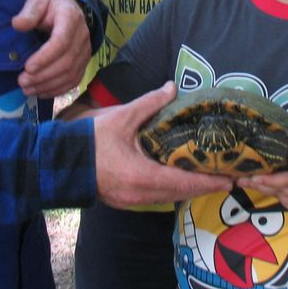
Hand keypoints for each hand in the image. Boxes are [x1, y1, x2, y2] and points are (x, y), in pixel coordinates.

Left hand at [12, 0, 91, 96]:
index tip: (27, 67)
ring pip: (70, 74)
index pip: (61, 41)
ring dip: (48, 85)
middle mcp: (82, 36)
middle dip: (43, 75)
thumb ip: (29, 13)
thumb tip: (17, 24)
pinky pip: (74, 81)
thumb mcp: (38, 3)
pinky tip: (40, 92)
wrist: (71, 10)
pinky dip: (57, 90)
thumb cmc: (51, 7)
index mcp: (71, 18)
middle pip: (66, 62)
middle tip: (22, 81)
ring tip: (27, 89)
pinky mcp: (84, 63)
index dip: (45, 57)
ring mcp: (85, 51)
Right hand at [92, 83, 231, 206]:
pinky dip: (172, 190)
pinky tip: (179, 179)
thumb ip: (150, 103)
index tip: (230, 180)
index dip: (209, 182)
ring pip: (169, 198)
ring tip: (209, 178)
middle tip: (227, 178)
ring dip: (189, 189)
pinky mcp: (125, 200)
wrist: (58, 163)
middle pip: (181, 194)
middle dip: (205, 187)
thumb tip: (172, 86)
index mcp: (144, 176)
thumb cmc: (89, 141)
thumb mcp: (122, 117)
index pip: (185, 183)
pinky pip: (156, 198)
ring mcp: (133, 201)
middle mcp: (142, 195)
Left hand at [238, 111, 287, 215]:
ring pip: (282, 199)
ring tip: (250, 181)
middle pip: (281, 191)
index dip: (270, 180)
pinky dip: (277, 195)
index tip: (252, 176)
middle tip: (241, 179)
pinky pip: (287, 203)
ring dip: (267, 190)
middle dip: (260, 185)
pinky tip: (268, 186)